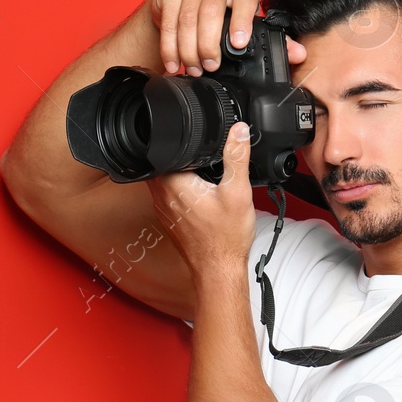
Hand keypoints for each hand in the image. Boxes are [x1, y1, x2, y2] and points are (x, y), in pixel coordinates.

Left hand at [147, 121, 257, 280]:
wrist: (218, 269)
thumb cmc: (225, 238)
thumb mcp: (238, 192)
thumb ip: (237, 157)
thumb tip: (239, 131)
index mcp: (174, 184)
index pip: (164, 150)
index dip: (180, 140)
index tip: (197, 141)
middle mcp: (162, 195)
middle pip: (163, 162)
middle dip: (181, 156)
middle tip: (204, 160)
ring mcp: (163, 208)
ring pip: (163, 178)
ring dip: (179, 172)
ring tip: (203, 174)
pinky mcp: (169, 218)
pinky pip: (168, 194)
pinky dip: (181, 188)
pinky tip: (200, 193)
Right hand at [148, 0, 307, 77]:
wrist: (184, 5)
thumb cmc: (221, 18)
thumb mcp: (245, 27)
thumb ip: (271, 40)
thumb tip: (299, 54)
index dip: (242, 20)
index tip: (238, 44)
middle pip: (211, 11)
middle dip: (209, 45)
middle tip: (209, 67)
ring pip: (188, 18)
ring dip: (188, 49)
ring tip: (192, 68)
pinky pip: (169, 19)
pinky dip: (170, 46)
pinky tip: (174, 62)